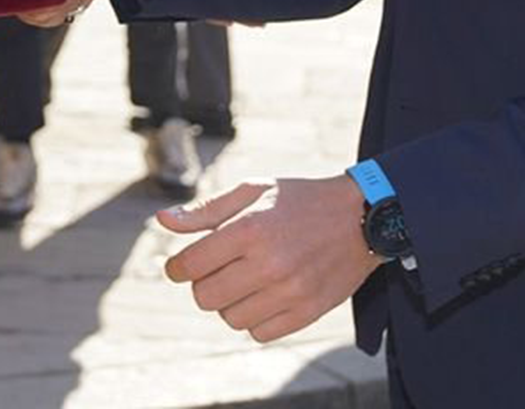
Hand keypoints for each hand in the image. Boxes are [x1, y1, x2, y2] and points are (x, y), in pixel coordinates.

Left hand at [158, 175, 378, 342]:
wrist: (362, 217)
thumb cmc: (300, 201)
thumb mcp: (253, 191)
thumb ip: (206, 210)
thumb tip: (162, 222)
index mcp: (250, 229)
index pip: (190, 265)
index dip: (178, 267)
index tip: (184, 265)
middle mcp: (269, 263)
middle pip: (205, 297)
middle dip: (204, 283)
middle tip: (220, 269)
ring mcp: (290, 291)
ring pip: (230, 318)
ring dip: (231, 302)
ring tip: (248, 279)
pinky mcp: (306, 312)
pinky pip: (259, 333)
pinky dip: (256, 319)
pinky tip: (267, 295)